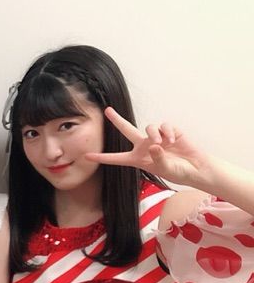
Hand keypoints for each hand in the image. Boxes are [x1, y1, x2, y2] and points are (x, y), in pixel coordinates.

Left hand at [86, 106, 211, 188]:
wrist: (195, 168)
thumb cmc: (178, 171)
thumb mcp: (165, 169)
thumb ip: (158, 158)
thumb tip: (153, 145)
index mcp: (137, 159)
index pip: (117, 158)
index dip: (102, 157)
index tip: (87, 156)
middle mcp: (144, 146)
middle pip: (127, 130)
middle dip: (117, 120)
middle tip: (107, 110)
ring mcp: (157, 138)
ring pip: (149, 127)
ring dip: (154, 133)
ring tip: (163, 143)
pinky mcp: (170, 132)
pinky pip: (165, 126)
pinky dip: (170, 132)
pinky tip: (175, 140)